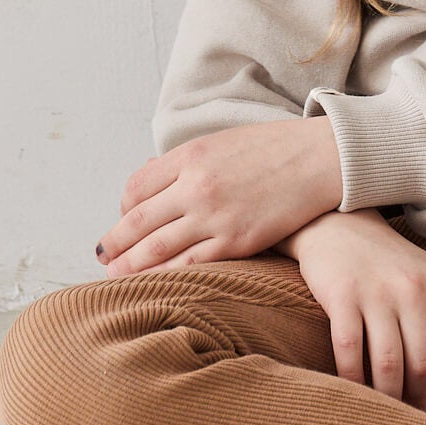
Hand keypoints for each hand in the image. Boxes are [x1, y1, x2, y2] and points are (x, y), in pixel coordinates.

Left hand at [95, 118, 343, 277]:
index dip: (123, 208)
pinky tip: (156, 282)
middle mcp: (195, 185)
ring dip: (131, 265)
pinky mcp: (237, 239)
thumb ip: (188, 162)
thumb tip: (154, 178)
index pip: (136, 187)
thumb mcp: (224, 142)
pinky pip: (191, 264)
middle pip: (138, 220)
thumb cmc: (276, 148)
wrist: (323, 158)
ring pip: (157, 248)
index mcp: (190, 155)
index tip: (123, 220)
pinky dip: (167, 275)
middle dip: (115, 242)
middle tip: (102, 257)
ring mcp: (215, 215)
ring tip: (115, 276)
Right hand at [286, 208, 425, 419]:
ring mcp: (376, 293)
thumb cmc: (397, 263)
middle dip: (418, 398)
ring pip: (388, 362)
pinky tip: (352, 393)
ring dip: (387, 396)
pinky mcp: (342, 296)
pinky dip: (351, 379)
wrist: (341, 224)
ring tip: (385, 415)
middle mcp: (414, 291)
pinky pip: (349, 350)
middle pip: (423, 363)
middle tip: (412, 421)